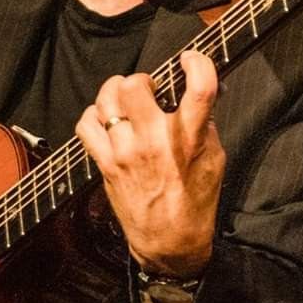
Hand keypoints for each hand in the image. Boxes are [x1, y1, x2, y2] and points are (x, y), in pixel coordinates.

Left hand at [77, 50, 225, 276]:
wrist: (168, 242)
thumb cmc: (195, 202)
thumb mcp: (215, 161)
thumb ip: (206, 126)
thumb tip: (197, 97)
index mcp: (189, 139)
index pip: (199, 88)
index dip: (197, 64)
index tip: (191, 59)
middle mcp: (154, 141)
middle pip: (134, 85)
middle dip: (142, 79)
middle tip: (149, 89)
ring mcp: (125, 152)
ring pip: (106, 100)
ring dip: (116, 92)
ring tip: (126, 99)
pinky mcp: (104, 164)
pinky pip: (86, 124)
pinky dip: (95, 115)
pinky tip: (108, 119)